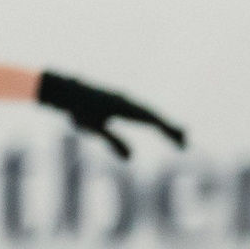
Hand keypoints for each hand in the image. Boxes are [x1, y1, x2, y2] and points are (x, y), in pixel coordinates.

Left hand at [36, 71, 186, 159]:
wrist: (64, 90)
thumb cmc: (77, 110)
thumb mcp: (94, 128)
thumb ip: (113, 141)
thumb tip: (131, 158)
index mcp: (124, 107)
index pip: (152, 120)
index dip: (168, 131)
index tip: (181, 142)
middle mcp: (127, 101)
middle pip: (154, 116)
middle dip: (170, 128)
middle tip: (185, 140)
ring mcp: (124, 100)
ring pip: (148, 113)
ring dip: (162, 124)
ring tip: (177, 135)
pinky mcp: (118, 102)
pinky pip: (139, 112)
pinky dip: (151, 120)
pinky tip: (154, 126)